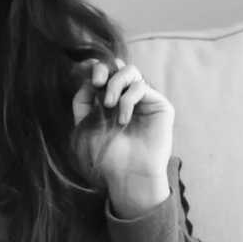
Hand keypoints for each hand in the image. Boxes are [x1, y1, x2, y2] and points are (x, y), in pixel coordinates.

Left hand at [72, 58, 174, 213]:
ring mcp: (144, 100)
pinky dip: (128, 100)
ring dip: (115, 83)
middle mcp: (127, 97)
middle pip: (117, 66)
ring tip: (108, 104)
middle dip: (103, 70)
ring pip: (131, 71)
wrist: (127, 175)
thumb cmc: (105, 155)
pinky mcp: (160, 105)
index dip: (95, 67)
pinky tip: (123, 120)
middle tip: (96, 84)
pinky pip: (142, 87)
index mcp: (109, 100)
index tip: (85, 70)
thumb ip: (83, 101)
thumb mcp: (84, 125)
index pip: (103, 72)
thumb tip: (86, 80)